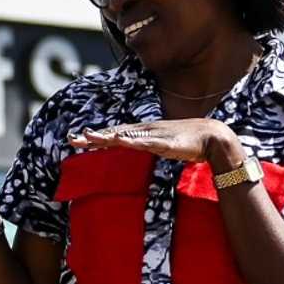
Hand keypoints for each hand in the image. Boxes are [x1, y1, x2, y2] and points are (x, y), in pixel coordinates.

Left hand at [69, 118, 240, 166]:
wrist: (212, 137)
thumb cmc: (188, 142)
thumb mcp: (161, 146)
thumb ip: (148, 148)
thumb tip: (136, 152)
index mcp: (142, 133)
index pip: (114, 134)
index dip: (96, 136)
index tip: (77, 140)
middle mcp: (144, 130)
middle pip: (114, 133)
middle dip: (93, 136)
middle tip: (72, 139)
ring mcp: (153, 135)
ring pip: (124, 135)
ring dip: (106, 136)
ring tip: (88, 136)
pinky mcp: (164, 141)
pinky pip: (144, 142)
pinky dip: (130, 140)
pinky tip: (118, 139)